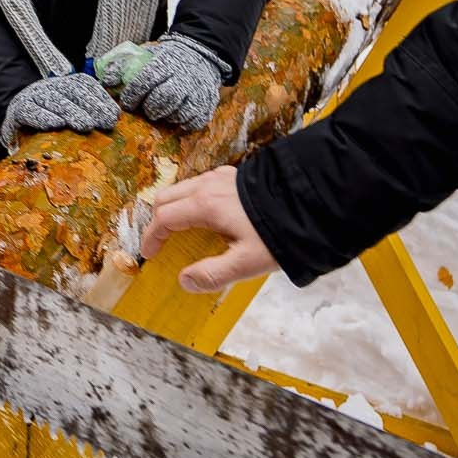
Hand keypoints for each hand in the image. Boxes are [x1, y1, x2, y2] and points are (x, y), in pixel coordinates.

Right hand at [0, 72, 120, 149]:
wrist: (14, 127)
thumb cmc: (48, 123)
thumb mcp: (70, 114)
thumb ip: (90, 112)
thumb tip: (116, 117)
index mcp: (63, 84)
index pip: (85, 84)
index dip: (101, 98)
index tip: (115, 115)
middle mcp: (49, 86)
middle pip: (71, 91)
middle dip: (92, 106)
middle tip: (106, 122)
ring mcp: (32, 96)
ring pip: (53, 100)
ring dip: (72, 112)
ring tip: (87, 125)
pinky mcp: (17, 110)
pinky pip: (30, 111)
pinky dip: (44, 117)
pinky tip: (57, 124)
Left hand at [97, 37, 221, 131]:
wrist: (201, 57)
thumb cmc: (167, 60)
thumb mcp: (146, 54)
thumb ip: (123, 66)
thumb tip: (106, 81)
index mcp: (166, 61)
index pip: (147, 79)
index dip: (133, 94)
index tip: (127, 102)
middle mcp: (184, 76)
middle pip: (166, 97)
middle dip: (151, 108)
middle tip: (146, 110)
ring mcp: (199, 91)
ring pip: (181, 112)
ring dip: (166, 116)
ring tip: (161, 111)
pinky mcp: (208, 104)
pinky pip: (194, 122)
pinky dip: (182, 123)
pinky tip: (175, 115)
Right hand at [141, 166, 278, 293]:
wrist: (308, 202)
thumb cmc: (276, 233)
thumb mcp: (246, 263)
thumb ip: (212, 275)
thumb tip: (184, 281)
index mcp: (205, 205)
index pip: (164, 218)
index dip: (151, 237)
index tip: (149, 254)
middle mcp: (208, 186)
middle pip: (167, 197)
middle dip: (157, 219)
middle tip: (160, 241)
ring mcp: (221, 177)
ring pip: (183, 187)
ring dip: (174, 207)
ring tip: (180, 229)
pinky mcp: (234, 175)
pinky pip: (202, 183)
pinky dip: (192, 198)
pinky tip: (207, 214)